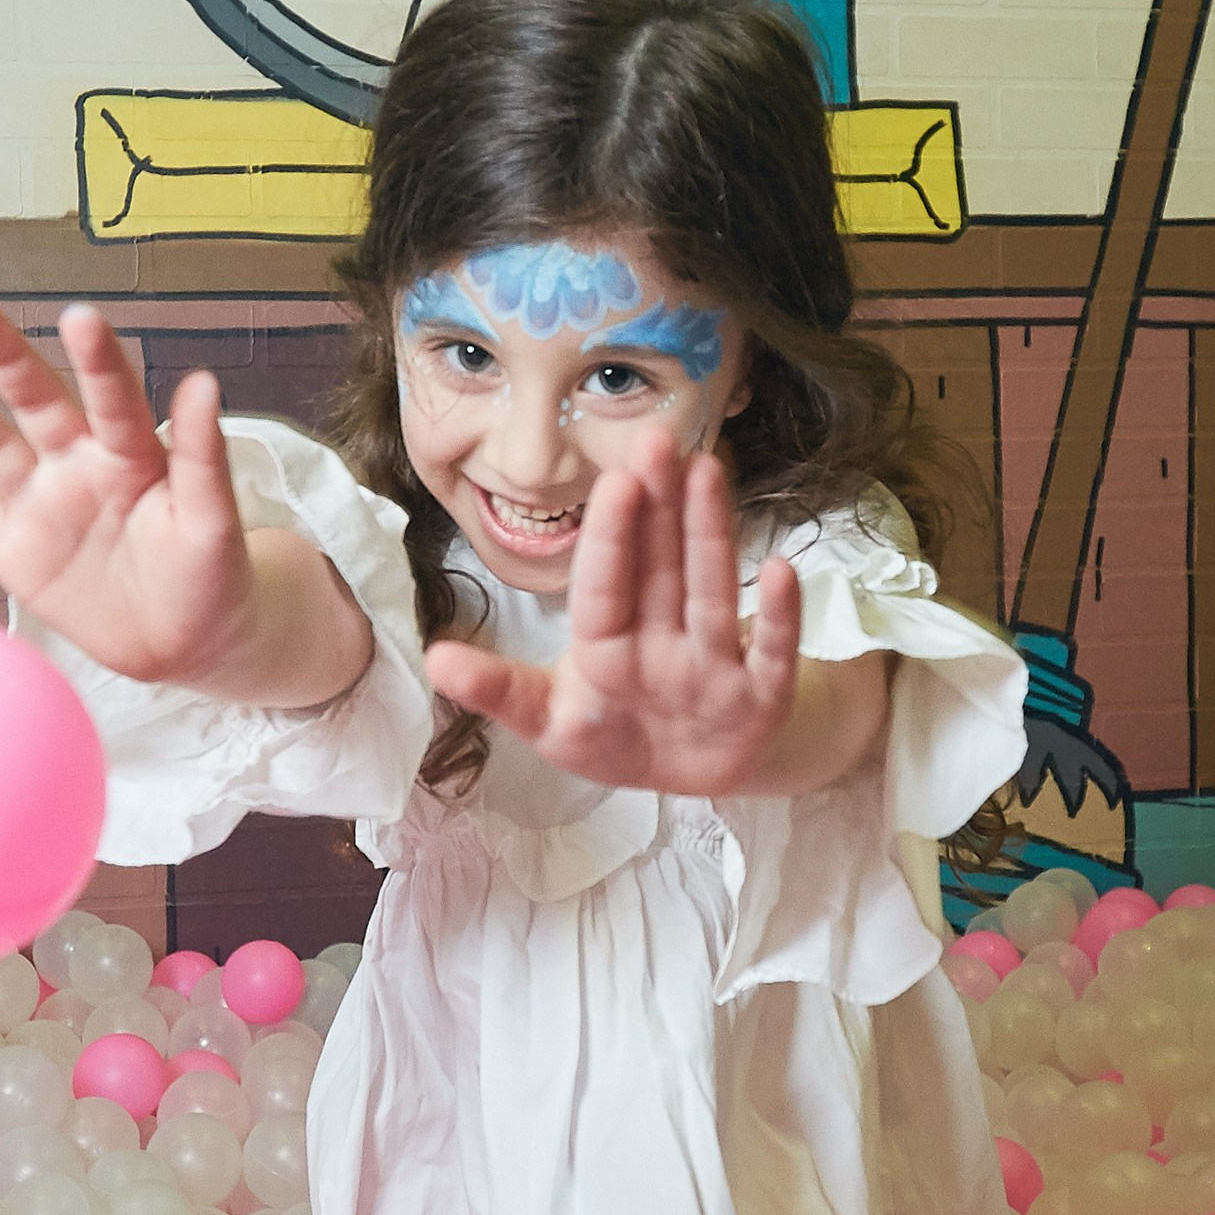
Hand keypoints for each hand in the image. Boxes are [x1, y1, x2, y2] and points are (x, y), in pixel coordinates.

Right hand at [0, 295, 252, 684]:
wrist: (182, 643)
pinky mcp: (11, 545)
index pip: (111, 396)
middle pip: (35, 400)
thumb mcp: (214, 520)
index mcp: (132, 451)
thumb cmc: (210, 576)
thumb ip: (203, 455)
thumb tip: (204, 381)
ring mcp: (40, 500)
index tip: (78, 317)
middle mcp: (78, 462)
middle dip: (3, 355)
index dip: (94, 359)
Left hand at [424, 437, 806, 794]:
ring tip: (709, 471)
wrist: (690, 774)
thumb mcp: (551, 722)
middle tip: (658, 440)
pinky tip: (780, 569)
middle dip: (662, 506)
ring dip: (710, 534)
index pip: (605, 584)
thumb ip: (500, 692)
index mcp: (606, 642)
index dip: (610, 536)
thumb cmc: (613, 732)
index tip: (614, 480)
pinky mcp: (760, 695)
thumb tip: (434, 660)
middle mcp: (661, 638)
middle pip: (661, 567)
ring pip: (712, 591)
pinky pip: (772, 654)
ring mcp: (713, 663)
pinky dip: (779, 618)